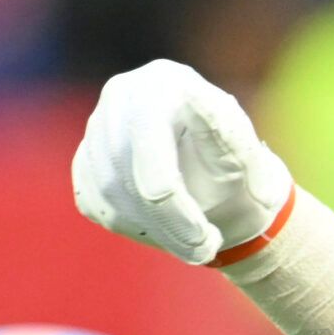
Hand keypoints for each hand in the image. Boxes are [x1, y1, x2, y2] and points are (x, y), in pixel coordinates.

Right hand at [72, 59, 293, 264]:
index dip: (177, 201)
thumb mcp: (247, 157)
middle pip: (126, 170)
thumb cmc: (234, 162)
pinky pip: (95, 202)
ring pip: (109, 191)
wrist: (216, 178)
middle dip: (168, 222)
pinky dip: (133, 226)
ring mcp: (97, 126)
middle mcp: (121, 95)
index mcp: (163, 83)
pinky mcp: (86, 159)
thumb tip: (244, 163)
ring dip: (154, 230)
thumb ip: (244, 157)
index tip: (208, 239)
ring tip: (196, 246)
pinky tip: (167, 229)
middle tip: (205, 251)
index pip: (150, 140)